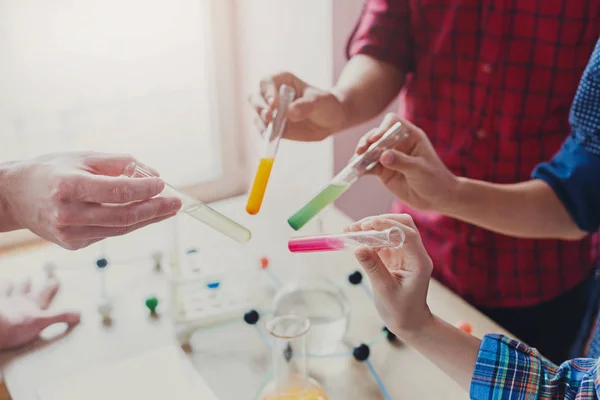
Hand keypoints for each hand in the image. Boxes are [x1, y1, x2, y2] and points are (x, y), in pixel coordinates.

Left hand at [0, 278, 79, 349]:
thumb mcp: (42, 322)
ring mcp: (4, 303)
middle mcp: (18, 301)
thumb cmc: (16, 326)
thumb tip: (80, 313)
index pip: (44, 292)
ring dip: (9, 286)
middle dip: (27, 284)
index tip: (55, 280)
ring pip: (7, 291)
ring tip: (9, 281)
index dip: (50, 287)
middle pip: (24, 289)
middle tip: (28, 277)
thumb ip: (60, 316)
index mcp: (32, 304)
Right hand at [2, 152, 181, 249]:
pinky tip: (142, 214)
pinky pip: (109, 234)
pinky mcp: (73, 245)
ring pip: (120, 229)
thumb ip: (120, 164)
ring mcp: (69, 233)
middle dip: (155, 210)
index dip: (145, 189)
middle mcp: (67, 213)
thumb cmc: (53, 171)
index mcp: (69, 186)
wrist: (15, 195)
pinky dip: (128, 224)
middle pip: (123, 217)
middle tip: (176, 203)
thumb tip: (154, 175)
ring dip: (148, 219)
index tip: (163, 184)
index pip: (117, 192)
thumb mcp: (84, 157)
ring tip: (168, 209)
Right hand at [248, 72, 348, 140]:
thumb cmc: (325, 104)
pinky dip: (266, 134)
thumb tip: (291, 112)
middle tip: (269, 116)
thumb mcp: (319, 102)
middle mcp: (272, 94)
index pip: (267, 82)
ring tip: (271, 130)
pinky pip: (264, 130)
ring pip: (258, 114)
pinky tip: (271, 138)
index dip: (268, 92)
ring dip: (261, 122)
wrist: (330, 120)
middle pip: (256, 97)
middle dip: (260, 107)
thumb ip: (306, 106)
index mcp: (282, 80)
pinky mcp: (272, 126)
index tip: (274, 103)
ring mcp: (271, 111)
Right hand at [347, 214, 433, 338]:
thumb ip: (373, 267)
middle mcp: (414, 253)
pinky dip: (369, 237)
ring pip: (391, 229)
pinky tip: (355, 239)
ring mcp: (405, 253)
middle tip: (357, 227)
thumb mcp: (384, 290)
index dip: (388, 225)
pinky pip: (382, 240)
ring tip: (350, 231)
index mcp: (418, 261)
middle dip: (379, 222)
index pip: (408, 234)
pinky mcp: (395, 255)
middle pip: (401, 225)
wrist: (409, 321)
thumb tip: (358, 247)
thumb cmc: (401, 310)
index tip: (368, 224)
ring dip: (371, 228)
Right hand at [355, 113, 459, 211]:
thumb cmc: (434, 179)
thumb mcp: (420, 169)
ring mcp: (388, 157)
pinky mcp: (383, 171)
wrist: (436, 199)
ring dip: (361, 155)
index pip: (392, 122)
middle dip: (367, 141)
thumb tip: (383, 156)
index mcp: (410, 136)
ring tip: (355, 162)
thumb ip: (401, 162)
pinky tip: (355, 171)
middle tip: (361, 151)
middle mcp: (397, 143)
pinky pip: (369, 166)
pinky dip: (361, 168)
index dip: (383, 128)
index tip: (377, 139)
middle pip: (377, 135)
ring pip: (370, 150)